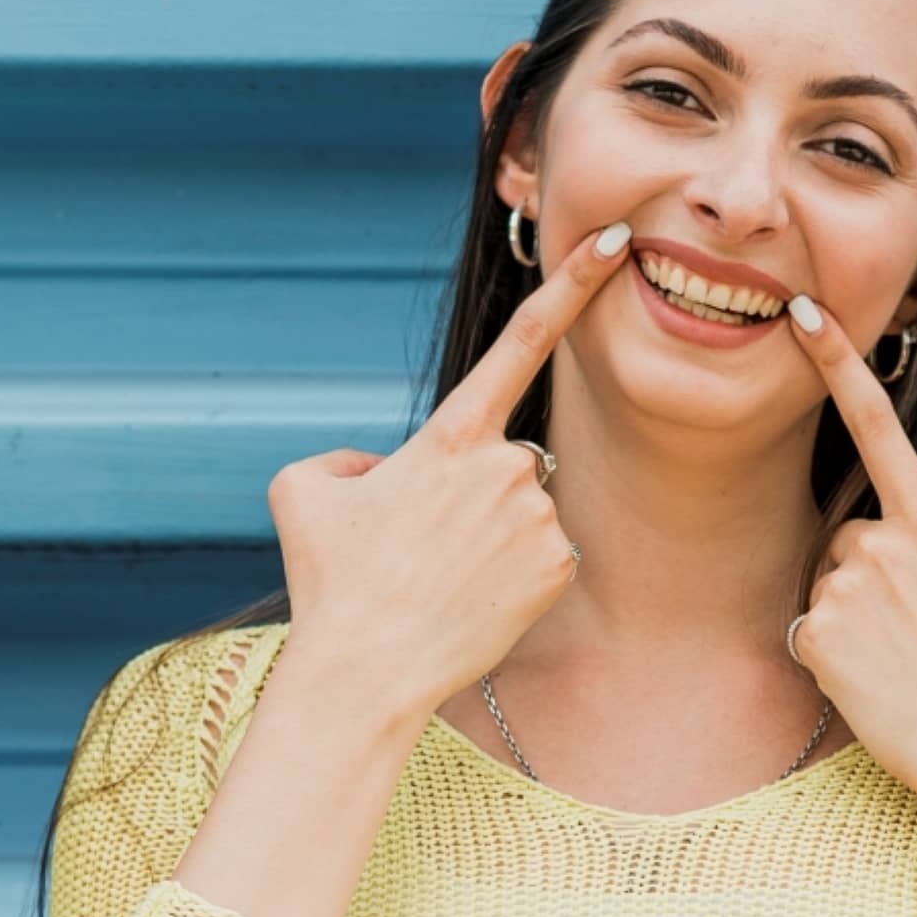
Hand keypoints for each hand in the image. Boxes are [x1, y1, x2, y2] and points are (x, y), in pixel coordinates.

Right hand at [264, 219, 633, 717]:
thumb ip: (349, 456)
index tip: (614, 244)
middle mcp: (507, 466)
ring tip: (437, 579)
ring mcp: (539, 518)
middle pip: (502, 458)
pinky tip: (471, 600)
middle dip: (468, 492)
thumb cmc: (329, 581)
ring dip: (486, 535)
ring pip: (521, 508)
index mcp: (451, 436)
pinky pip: (540, 553)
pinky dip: (510, 574)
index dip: (572, 287)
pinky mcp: (559, 566)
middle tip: (418, 547)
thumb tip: (385, 468)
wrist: (364, 673)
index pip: (520, 342)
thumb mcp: (302, 490)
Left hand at [778, 294, 916, 811]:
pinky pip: (813, 632)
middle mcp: (888, 546)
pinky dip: (834, 657)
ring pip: (832, 585)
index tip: (805, 316)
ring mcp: (851, 589)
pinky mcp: (821, 634)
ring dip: (854, 618)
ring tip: (902, 664)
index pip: (882, 428)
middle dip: (871, 574)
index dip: (839, 368)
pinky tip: (876, 684)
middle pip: (852, 536)